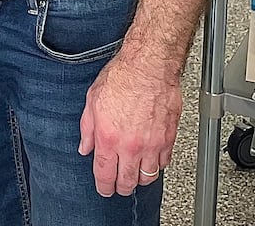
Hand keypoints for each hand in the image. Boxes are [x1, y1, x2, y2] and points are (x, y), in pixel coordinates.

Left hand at [77, 51, 181, 196]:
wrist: (149, 66)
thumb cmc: (122, 77)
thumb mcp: (92, 101)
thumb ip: (87, 129)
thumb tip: (85, 147)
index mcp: (109, 138)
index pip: (105, 175)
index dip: (104, 187)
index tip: (104, 189)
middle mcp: (131, 146)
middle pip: (128, 182)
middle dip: (121, 187)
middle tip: (119, 185)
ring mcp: (152, 144)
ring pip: (148, 177)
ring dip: (140, 178)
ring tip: (134, 173)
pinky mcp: (168, 138)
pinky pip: (164, 163)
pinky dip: (157, 165)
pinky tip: (151, 158)